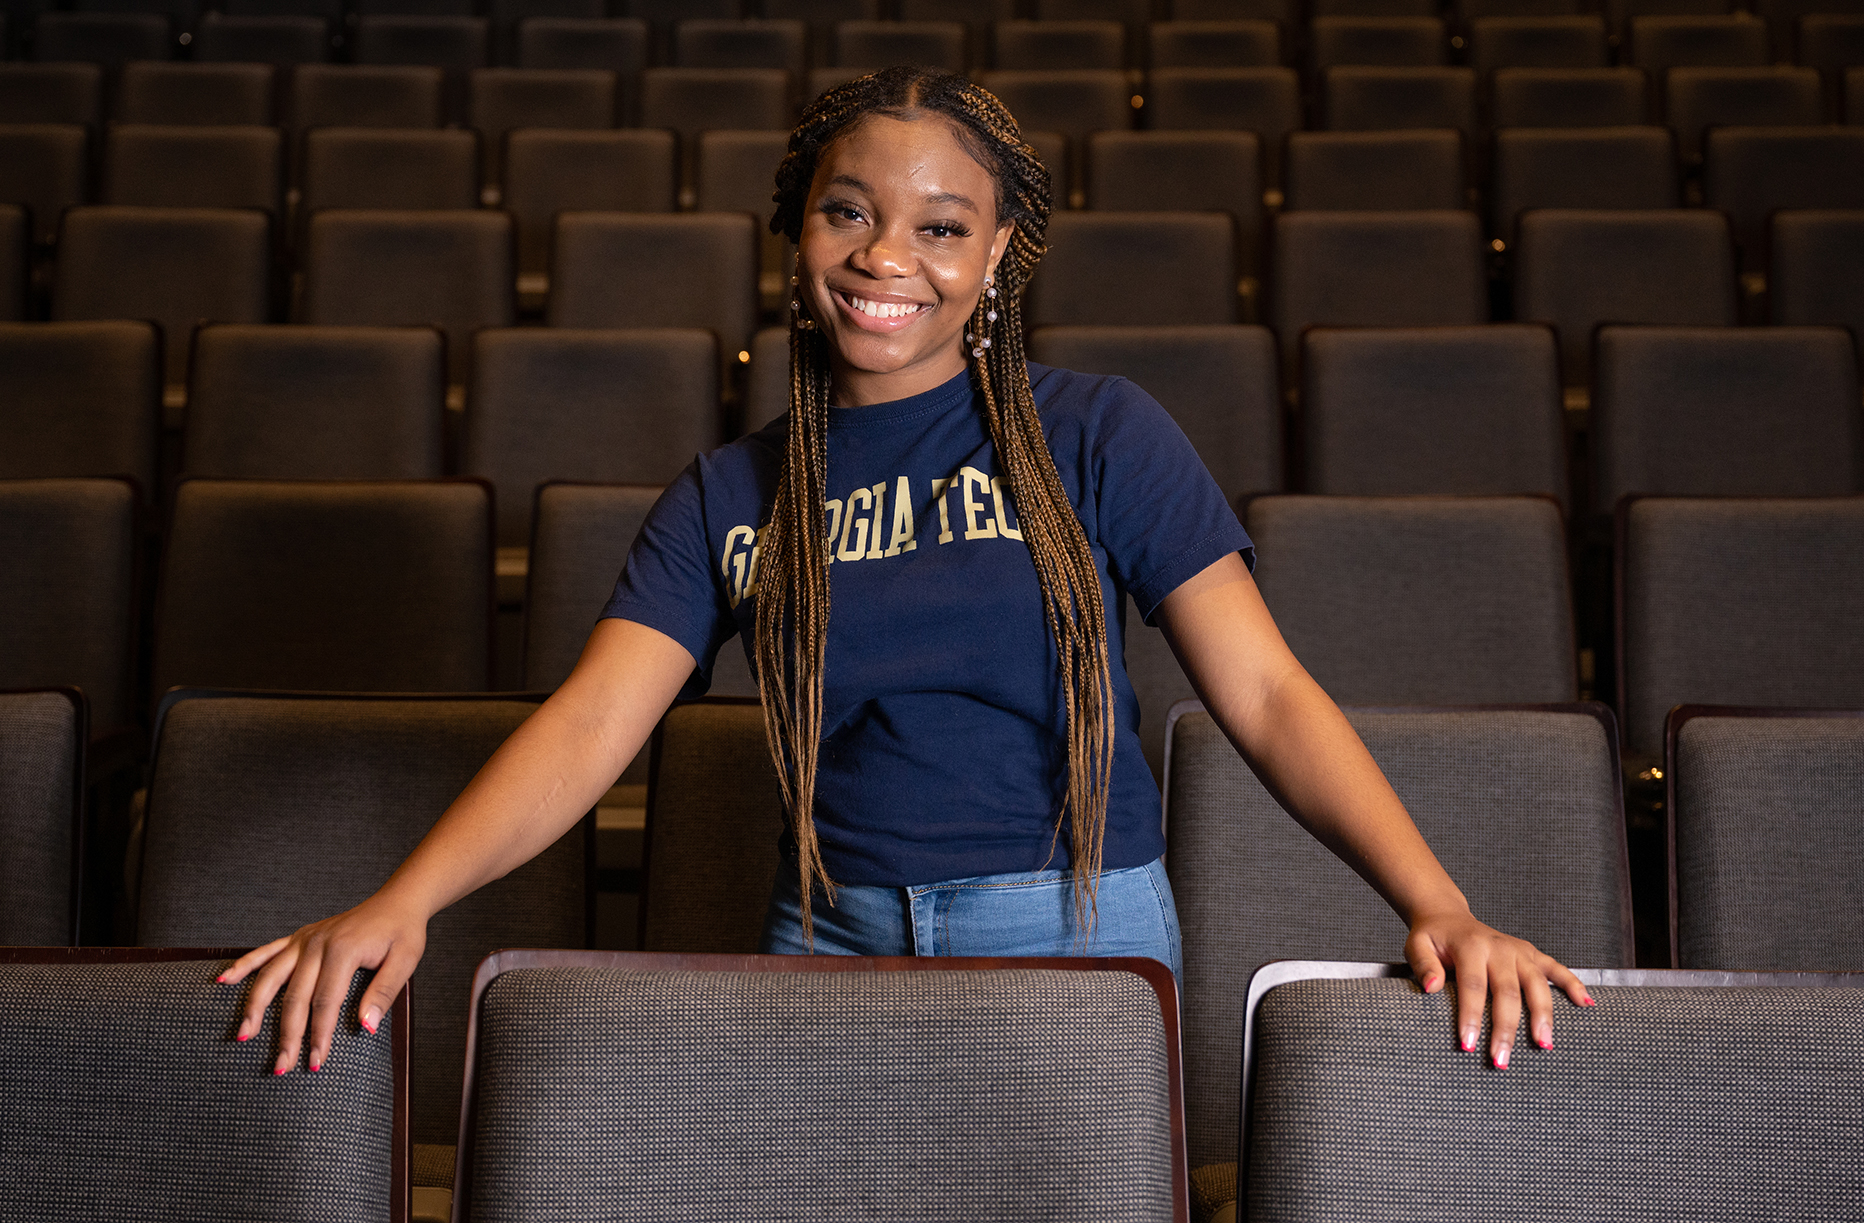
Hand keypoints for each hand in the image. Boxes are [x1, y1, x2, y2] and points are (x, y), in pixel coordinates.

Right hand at [217, 894, 427, 1074]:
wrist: (397, 901)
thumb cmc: (403, 933)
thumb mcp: (406, 962)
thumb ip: (384, 993)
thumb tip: (365, 1027)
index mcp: (343, 951)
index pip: (325, 1003)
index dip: (319, 1035)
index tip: (315, 1063)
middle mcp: (317, 944)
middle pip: (295, 997)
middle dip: (286, 1035)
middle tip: (280, 1068)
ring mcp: (305, 939)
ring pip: (271, 977)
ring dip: (255, 1007)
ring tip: (244, 1035)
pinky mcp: (299, 937)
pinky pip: (266, 951)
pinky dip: (244, 966)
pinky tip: (225, 982)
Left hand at [1405, 911, 1593, 1069]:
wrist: (1449, 917)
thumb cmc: (1433, 938)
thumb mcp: (1417, 946)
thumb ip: (1423, 965)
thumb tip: (1432, 987)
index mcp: (1470, 946)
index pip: (1473, 986)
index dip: (1471, 1016)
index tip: (1468, 1045)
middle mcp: (1499, 948)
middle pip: (1507, 992)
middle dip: (1505, 1029)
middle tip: (1502, 1059)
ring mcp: (1518, 951)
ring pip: (1536, 985)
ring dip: (1542, 1016)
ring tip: (1544, 1044)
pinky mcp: (1531, 954)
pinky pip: (1556, 969)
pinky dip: (1573, 984)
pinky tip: (1585, 1004)